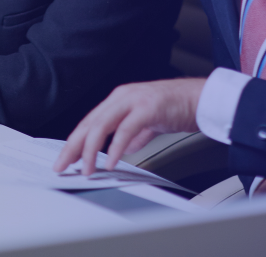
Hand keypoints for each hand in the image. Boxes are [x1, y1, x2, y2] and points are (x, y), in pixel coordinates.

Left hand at [53, 78, 205, 175]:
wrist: (202, 98)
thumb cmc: (177, 107)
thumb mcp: (148, 120)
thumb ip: (134, 134)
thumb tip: (123, 149)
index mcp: (118, 100)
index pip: (89, 122)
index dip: (75, 141)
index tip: (65, 158)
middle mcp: (121, 97)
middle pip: (89, 124)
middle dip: (73, 147)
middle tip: (63, 165)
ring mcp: (133, 101)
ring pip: (102, 126)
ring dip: (90, 150)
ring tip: (86, 168)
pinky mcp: (147, 109)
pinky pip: (125, 130)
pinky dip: (115, 148)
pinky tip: (110, 161)